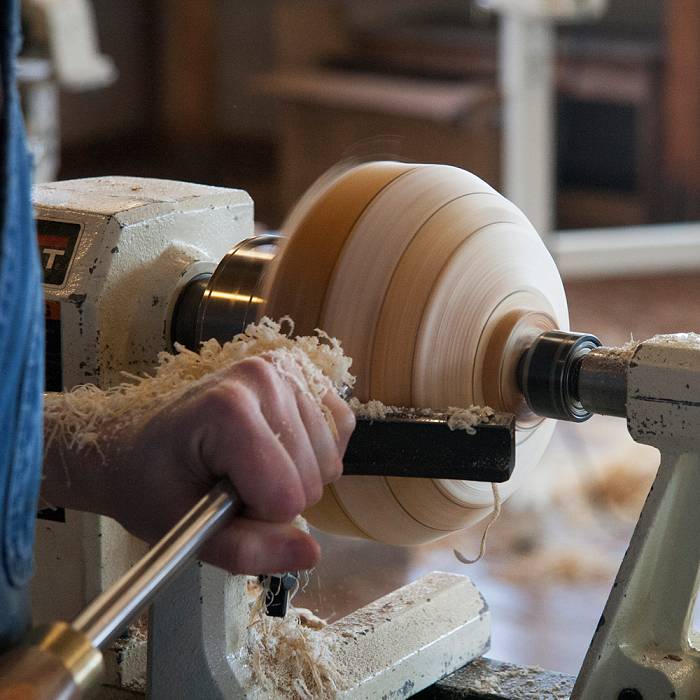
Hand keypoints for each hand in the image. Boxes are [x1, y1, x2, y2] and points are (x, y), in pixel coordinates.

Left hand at [42, 353, 354, 574]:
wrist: (137, 441)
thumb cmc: (152, 482)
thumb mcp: (183, 530)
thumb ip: (246, 551)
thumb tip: (311, 553)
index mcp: (227, 409)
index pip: (286, 496)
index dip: (257, 518)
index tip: (218, 502)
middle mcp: (265, 376)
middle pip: (313, 479)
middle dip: (277, 499)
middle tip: (231, 485)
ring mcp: (286, 368)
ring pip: (329, 460)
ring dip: (297, 477)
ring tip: (249, 465)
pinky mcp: (302, 371)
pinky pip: (340, 427)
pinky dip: (316, 452)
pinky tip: (279, 449)